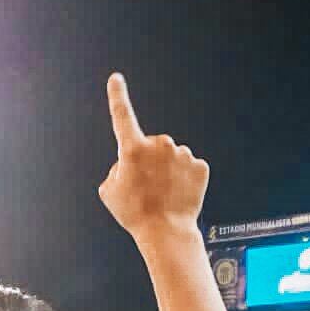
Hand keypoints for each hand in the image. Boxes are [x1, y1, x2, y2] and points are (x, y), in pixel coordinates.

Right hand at [98, 73, 209, 244]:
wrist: (166, 232)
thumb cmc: (133, 213)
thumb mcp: (109, 191)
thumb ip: (117, 168)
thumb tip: (131, 162)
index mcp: (133, 149)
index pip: (122, 116)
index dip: (117, 96)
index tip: (116, 79)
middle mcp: (159, 145)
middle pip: (152, 147)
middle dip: (148, 162)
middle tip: (145, 188)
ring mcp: (182, 154)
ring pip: (172, 158)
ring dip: (167, 172)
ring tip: (163, 196)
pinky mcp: (200, 166)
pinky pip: (189, 169)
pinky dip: (184, 180)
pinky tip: (179, 196)